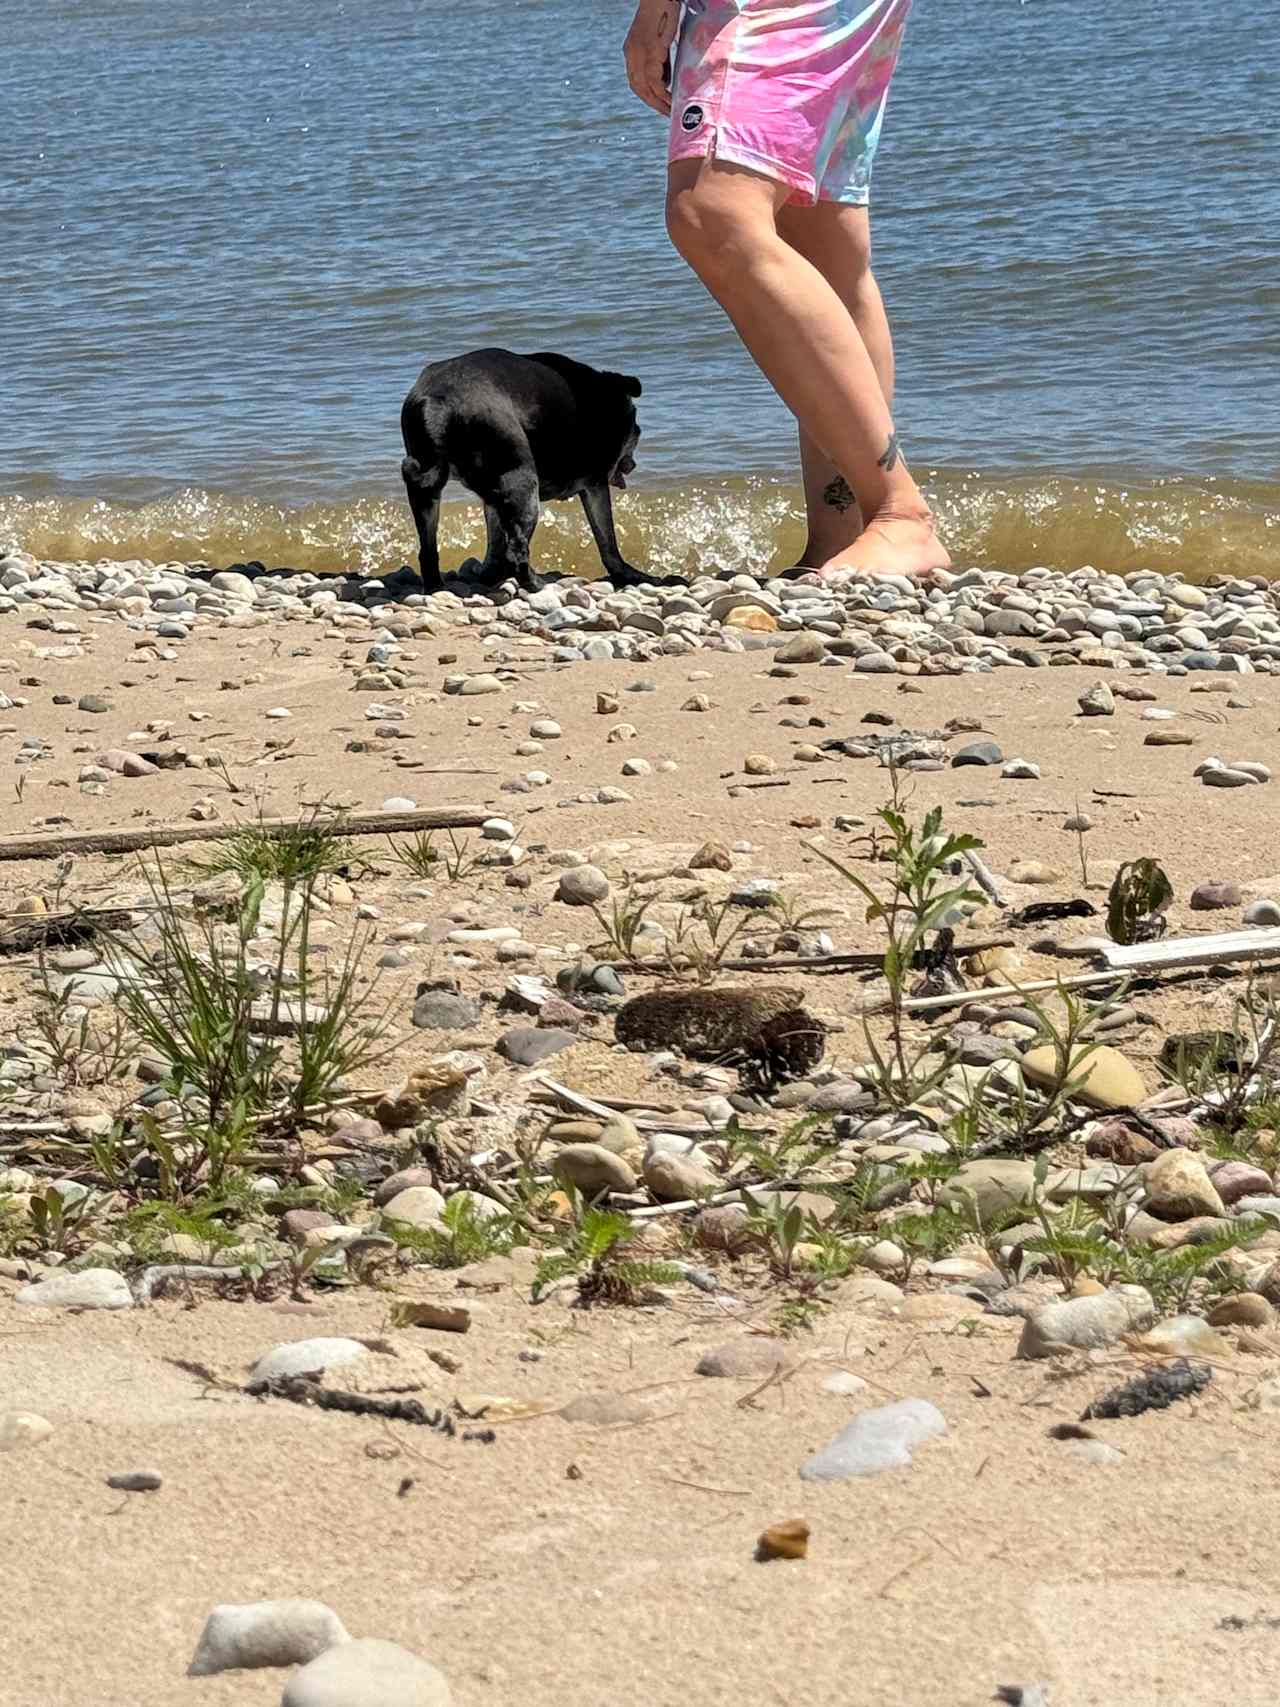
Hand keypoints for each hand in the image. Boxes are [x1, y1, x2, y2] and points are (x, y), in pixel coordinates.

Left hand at [624, 1, 678, 116]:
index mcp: (631, 50)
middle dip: (652, 103)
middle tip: (666, 113)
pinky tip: (671, 99)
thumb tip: (666, 81)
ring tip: (671, 110)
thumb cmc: (665, 10)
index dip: (646, 95)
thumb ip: (660, 60)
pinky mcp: (652, 51)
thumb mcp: (660, 39)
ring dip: (657, 102)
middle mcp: (632, 53)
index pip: (635, 80)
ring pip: (644, 87)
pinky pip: (654, 80)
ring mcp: (640, 52)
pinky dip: (662, 93)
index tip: (659, 105)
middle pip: (637, 87)